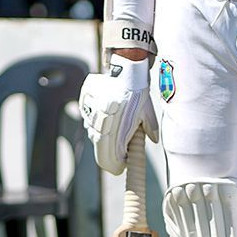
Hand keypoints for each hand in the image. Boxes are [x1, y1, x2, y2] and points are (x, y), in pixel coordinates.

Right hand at [79, 55, 158, 174]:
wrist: (125, 70)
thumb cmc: (138, 92)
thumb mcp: (147, 113)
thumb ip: (150, 130)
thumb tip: (152, 141)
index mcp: (115, 130)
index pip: (110, 160)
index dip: (116, 166)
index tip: (122, 167)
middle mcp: (100, 125)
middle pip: (101, 152)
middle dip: (111, 157)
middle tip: (120, 157)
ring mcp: (90, 116)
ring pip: (95, 136)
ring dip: (105, 139)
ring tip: (117, 130)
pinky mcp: (85, 105)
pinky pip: (90, 122)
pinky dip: (99, 125)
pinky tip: (110, 118)